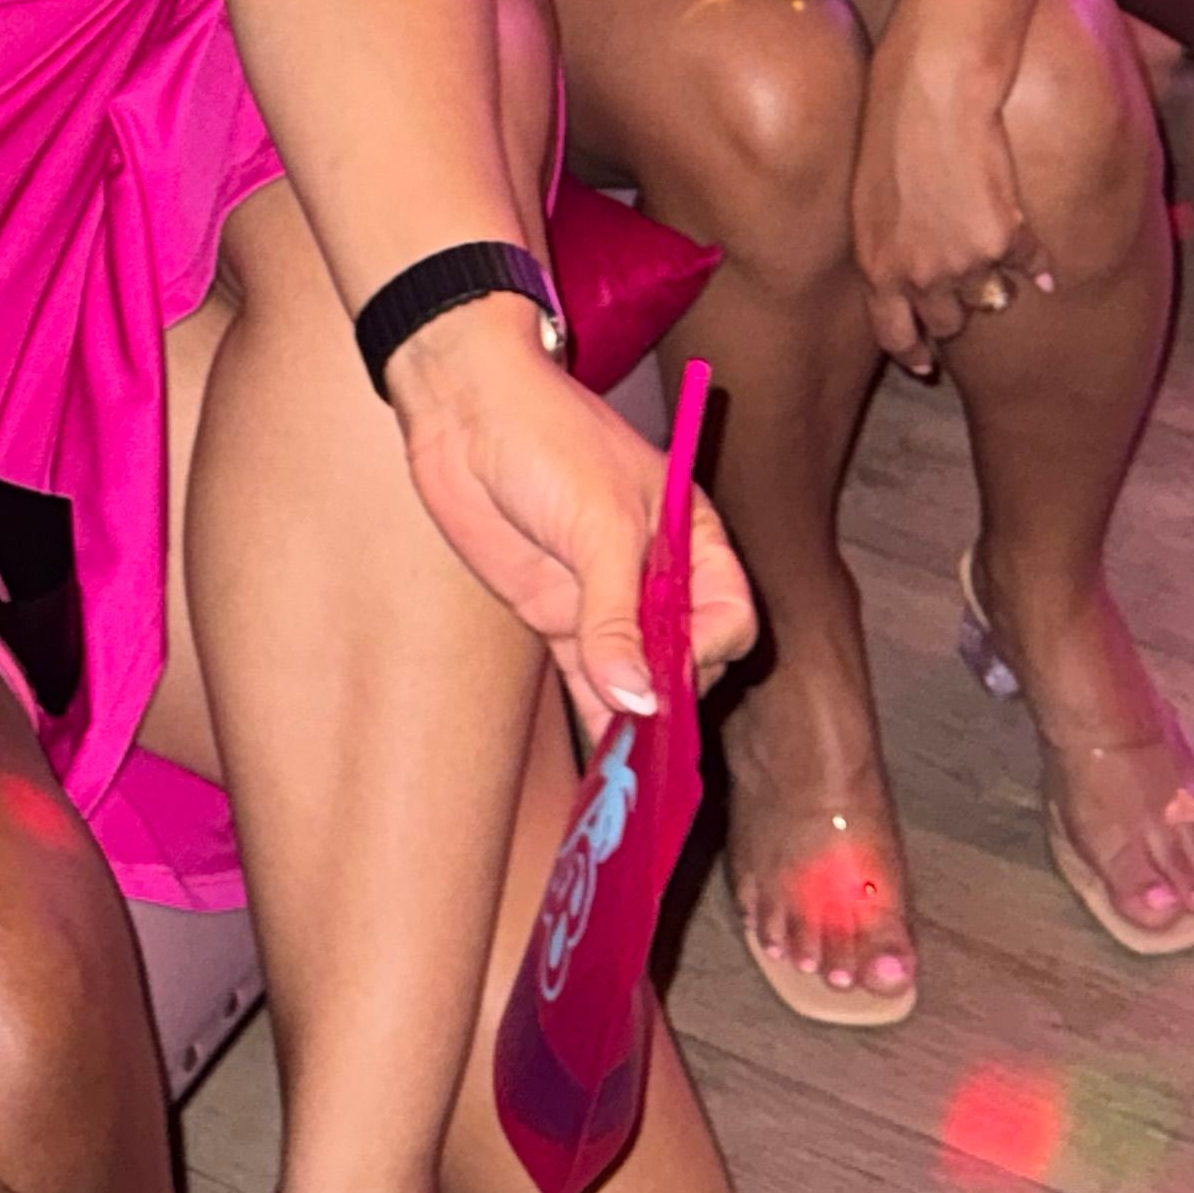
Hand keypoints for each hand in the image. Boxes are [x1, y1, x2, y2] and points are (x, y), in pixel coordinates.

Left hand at [387, 299, 757, 740]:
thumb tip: (639, 701)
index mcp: (692, 536)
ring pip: (639, 679)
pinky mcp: (559, 619)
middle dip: (672, 696)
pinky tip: (603, 766)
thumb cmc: (546, 440)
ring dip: (637, 725)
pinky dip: (598, 721)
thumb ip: (617, 614)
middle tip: (644, 736)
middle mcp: (659, 575)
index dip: (707, 649)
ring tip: (630, 779)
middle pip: (690, 657)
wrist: (465, 412)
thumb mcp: (598, 521)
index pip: (728, 614)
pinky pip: (590, 683)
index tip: (668, 668)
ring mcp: (606, 601)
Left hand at [851, 36, 1052, 378]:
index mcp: (876, 261)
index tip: (924, 361)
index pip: (891, 333)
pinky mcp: (1005, 241)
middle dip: (957, 307)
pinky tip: (1040, 250)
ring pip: (991, 297)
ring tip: (1000, 250)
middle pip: (947, 322)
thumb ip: (890, 234)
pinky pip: (1031, 264)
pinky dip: (1038, 258)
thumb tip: (911, 259)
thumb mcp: (871, 188)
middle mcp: (918, 274)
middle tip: (968, 284)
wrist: (937, 81)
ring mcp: (963, 262)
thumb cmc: (893, 117)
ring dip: (996, 280)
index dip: (910, 350)